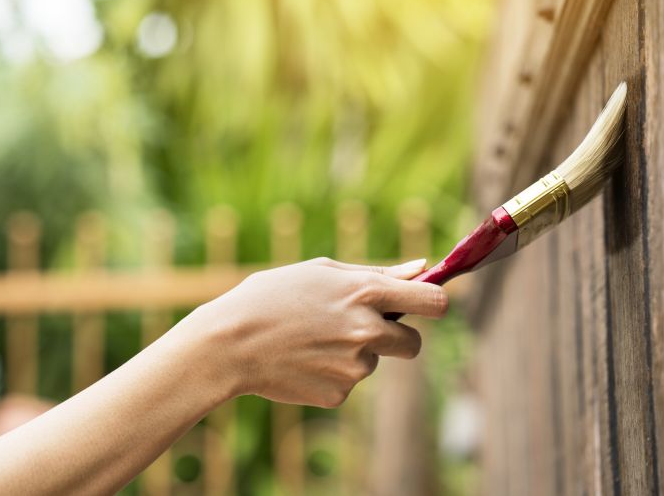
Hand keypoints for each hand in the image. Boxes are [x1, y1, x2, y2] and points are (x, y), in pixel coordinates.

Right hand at [183, 257, 447, 407]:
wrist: (228, 343)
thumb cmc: (271, 296)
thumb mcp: (322, 271)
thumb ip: (377, 273)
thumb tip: (422, 268)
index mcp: (366, 293)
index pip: (434, 303)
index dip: (434, 303)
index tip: (425, 304)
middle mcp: (368, 332)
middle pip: (414, 344)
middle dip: (396, 337)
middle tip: (358, 327)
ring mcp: (354, 368)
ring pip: (372, 361)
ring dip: (354, 352)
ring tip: (311, 339)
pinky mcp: (338, 394)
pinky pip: (348, 383)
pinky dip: (331, 373)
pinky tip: (302, 360)